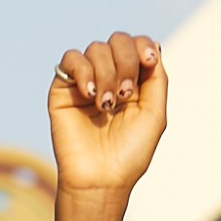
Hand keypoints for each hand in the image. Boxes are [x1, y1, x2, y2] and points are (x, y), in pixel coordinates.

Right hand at [49, 32, 166, 197]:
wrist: (100, 180)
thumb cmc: (129, 154)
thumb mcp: (154, 114)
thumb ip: (157, 78)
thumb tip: (152, 45)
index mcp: (132, 83)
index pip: (136, 45)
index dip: (142, 46)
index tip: (148, 63)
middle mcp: (109, 78)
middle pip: (118, 41)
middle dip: (126, 62)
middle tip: (124, 95)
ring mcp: (85, 82)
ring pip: (96, 48)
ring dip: (106, 73)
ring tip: (105, 105)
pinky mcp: (63, 90)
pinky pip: (71, 59)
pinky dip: (83, 71)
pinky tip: (89, 94)